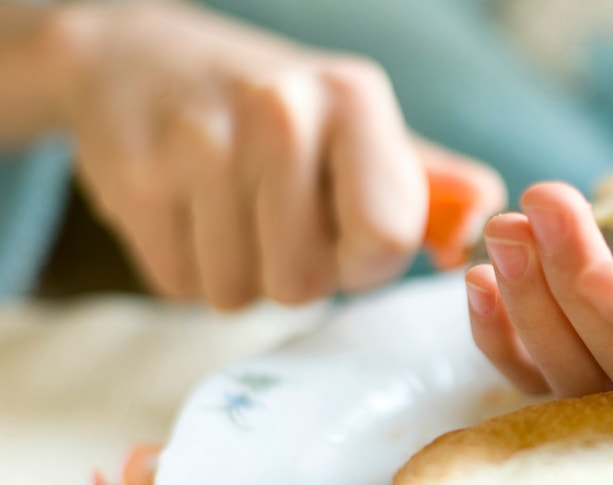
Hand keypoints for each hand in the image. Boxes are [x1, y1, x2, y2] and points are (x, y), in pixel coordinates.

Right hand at [45, 0, 502, 308]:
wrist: (135, 61)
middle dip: (293, 272)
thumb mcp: (357, 126)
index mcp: (355, 99)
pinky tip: (184, 209)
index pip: (386, 238)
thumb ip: (429, 184)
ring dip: (237, 273)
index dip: (365, 264)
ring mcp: (199, 140)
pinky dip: (184, 266)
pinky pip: (179, 284)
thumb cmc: (273, 114)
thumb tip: (478, 235)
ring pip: (237, 293)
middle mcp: (282, 110)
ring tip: (227, 209)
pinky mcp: (132, 174)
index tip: (344, 238)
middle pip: (305, 282)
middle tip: (273, 218)